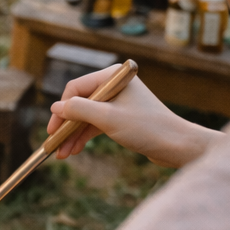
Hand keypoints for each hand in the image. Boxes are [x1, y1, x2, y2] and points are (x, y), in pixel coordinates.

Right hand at [47, 68, 218, 167]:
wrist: (177, 145)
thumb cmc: (146, 128)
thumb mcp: (107, 118)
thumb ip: (79, 109)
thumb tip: (55, 106)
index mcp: (113, 76)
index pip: (76, 89)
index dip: (61, 110)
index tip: (52, 130)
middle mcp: (114, 85)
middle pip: (79, 103)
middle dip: (66, 126)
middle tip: (54, 145)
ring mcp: (118, 101)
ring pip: (86, 116)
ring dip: (73, 134)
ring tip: (63, 154)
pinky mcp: (122, 116)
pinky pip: (96, 123)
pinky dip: (85, 136)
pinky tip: (74, 150)